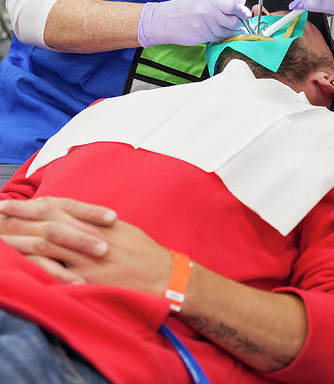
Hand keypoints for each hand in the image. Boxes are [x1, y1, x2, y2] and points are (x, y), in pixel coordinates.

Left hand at [0, 197, 171, 292]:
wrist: (163, 275)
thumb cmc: (145, 253)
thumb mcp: (122, 229)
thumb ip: (97, 223)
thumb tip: (78, 219)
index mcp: (95, 222)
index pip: (58, 208)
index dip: (32, 205)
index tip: (12, 204)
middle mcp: (88, 237)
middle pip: (47, 223)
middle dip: (20, 218)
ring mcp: (85, 260)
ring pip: (46, 246)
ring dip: (21, 241)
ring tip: (1, 239)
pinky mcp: (86, 282)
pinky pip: (56, 275)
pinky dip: (37, 270)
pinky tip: (20, 269)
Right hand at [138, 0, 250, 46]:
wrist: (164, 22)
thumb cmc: (182, 7)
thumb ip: (223, 0)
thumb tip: (240, 1)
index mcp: (210, 3)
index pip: (233, 7)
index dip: (243, 11)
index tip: (247, 13)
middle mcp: (210, 16)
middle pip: (235, 22)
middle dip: (239, 22)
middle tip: (239, 20)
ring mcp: (207, 29)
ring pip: (228, 33)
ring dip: (231, 30)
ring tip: (226, 25)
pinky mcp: (204, 39)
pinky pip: (219, 38)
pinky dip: (222, 35)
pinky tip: (217, 30)